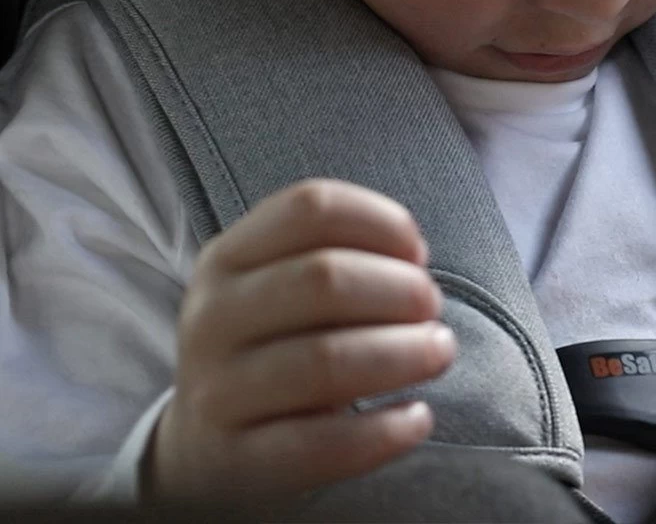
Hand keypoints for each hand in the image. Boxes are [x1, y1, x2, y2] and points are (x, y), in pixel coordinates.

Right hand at [148, 180, 454, 498]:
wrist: (204, 448)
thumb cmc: (273, 345)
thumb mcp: (280, 285)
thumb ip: (339, 255)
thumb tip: (412, 258)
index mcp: (228, 257)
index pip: (311, 208)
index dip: (381, 221)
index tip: (418, 251)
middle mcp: (214, 317)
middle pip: (324, 277)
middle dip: (400, 287)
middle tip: (432, 306)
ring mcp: (217, 391)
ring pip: (326, 361)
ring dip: (404, 353)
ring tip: (439, 352)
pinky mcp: (236, 460)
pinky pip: (322, 444)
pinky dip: (384, 431)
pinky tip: (417, 418)